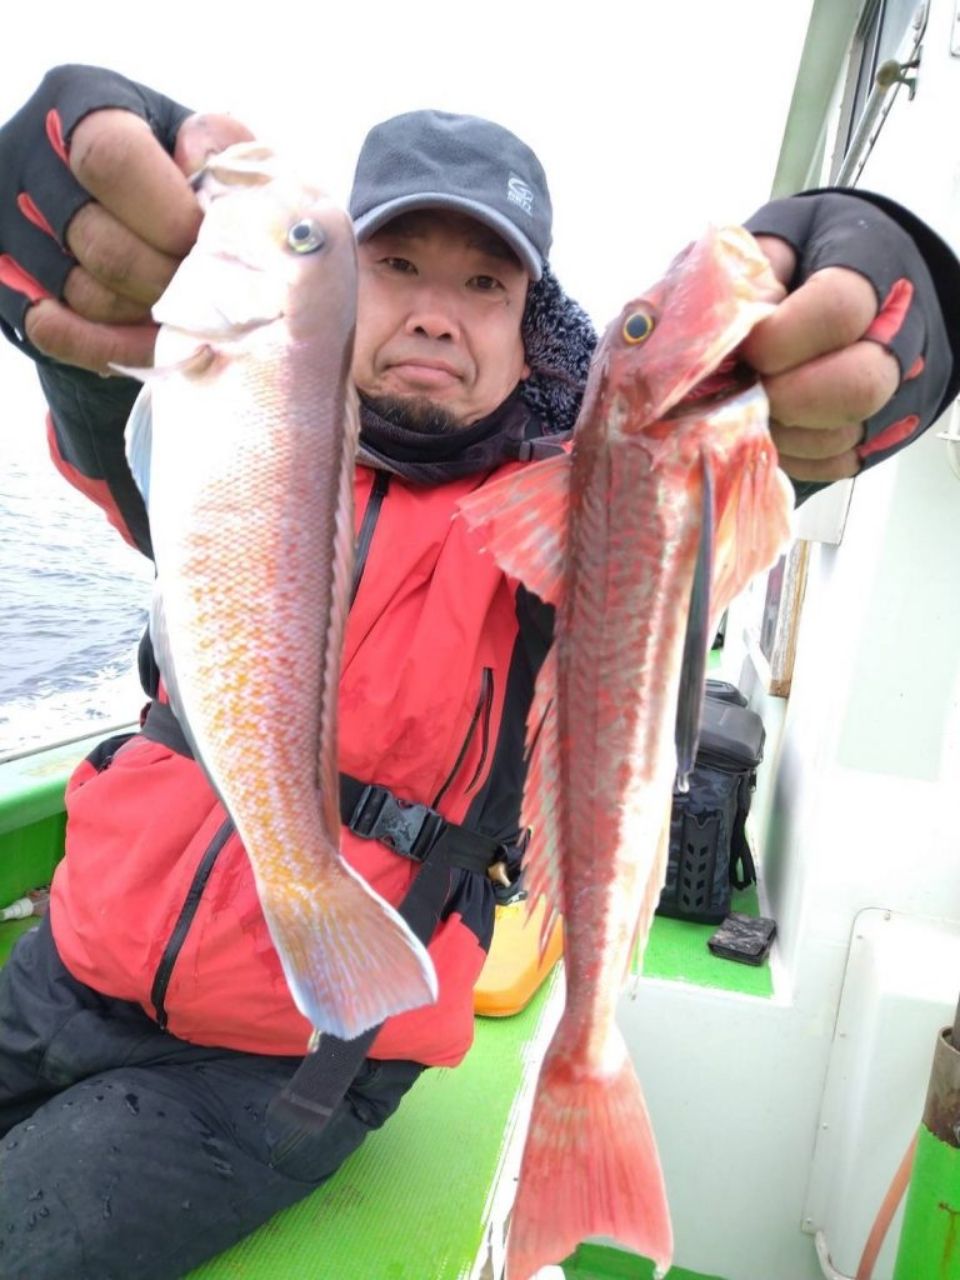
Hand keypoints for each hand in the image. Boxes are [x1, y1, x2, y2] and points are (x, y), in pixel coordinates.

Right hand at [0, 65, 251, 373]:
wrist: (118, 211)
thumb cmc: (172, 172)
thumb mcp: (200, 144)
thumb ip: (220, 151)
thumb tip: (209, 175)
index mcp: (81, 103)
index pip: (113, 159)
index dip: (169, 215)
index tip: (206, 244)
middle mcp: (29, 157)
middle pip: (100, 240)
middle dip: (166, 279)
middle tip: (204, 292)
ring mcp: (10, 222)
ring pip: (84, 293)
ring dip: (147, 315)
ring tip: (184, 310)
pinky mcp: (8, 281)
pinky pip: (55, 332)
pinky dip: (112, 346)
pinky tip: (151, 342)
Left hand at [742, 240, 898, 483]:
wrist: (865, 278)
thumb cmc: (808, 258)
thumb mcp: (774, 239)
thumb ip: (741, 272)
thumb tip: (691, 330)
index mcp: (871, 264)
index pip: (838, 310)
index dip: (780, 339)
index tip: (746, 349)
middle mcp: (901, 329)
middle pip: (859, 386)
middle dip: (785, 398)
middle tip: (748, 391)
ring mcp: (900, 386)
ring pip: (847, 433)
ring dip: (784, 432)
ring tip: (751, 409)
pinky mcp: (884, 431)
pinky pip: (839, 463)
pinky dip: (796, 456)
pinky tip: (773, 428)